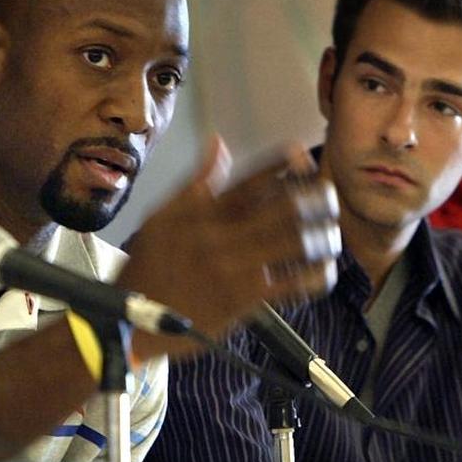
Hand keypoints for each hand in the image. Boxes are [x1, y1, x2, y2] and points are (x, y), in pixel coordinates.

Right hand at [120, 136, 340, 357]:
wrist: (130, 318)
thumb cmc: (149, 266)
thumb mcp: (162, 215)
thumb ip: (196, 181)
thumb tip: (218, 143)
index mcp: (203, 210)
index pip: (253, 178)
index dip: (285, 163)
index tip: (304, 156)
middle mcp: (221, 234)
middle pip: (286, 205)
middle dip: (317, 196)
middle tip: (329, 195)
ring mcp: (234, 267)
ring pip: (297, 242)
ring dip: (323, 235)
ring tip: (331, 233)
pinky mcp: (243, 300)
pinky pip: (293, 285)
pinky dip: (316, 276)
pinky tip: (323, 271)